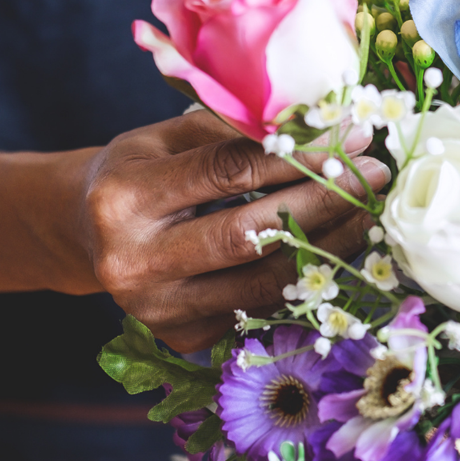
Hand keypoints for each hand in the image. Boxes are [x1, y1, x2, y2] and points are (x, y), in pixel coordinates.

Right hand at [81, 109, 389, 352]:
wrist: (85, 235)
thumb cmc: (137, 173)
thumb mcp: (164, 137)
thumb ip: (232, 131)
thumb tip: (322, 123)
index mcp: (124, 198)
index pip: (228, 172)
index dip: (298, 155)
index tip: (352, 137)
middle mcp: (134, 262)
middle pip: (249, 235)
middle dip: (323, 203)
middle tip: (374, 176)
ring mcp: (158, 310)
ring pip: (263, 282)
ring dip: (328, 247)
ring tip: (369, 214)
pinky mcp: (182, 337)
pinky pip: (260, 308)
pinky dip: (303, 279)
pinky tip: (337, 250)